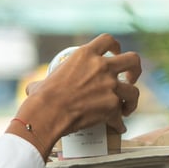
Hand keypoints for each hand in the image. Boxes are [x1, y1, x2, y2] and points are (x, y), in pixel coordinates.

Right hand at [17, 33, 142, 156]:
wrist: (47, 114)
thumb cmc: (42, 98)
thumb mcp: (43, 81)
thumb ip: (45, 81)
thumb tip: (33, 88)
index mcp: (85, 55)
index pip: (107, 40)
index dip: (115, 46)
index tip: (115, 53)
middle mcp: (101, 67)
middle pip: (132, 59)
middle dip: (135, 69)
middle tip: (131, 78)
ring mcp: (109, 86)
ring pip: (133, 91)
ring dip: (131, 100)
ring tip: (126, 108)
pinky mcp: (112, 106)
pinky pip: (121, 117)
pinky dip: (119, 124)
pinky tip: (116, 127)